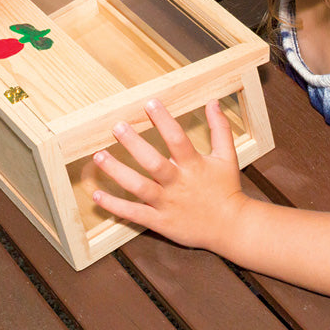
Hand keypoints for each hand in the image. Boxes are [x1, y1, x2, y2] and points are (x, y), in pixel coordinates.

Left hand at [92, 99, 246, 248]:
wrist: (232, 227)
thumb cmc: (227, 190)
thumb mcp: (227, 157)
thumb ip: (220, 129)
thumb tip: (213, 102)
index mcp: (194, 166)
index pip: (177, 139)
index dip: (164, 120)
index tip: (150, 104)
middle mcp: (178, 183)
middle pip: (153, 162)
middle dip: (134, 144)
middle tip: (117, 127)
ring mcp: (167, 203)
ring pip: (138, 187)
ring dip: (117, 172)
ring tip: (99, 156)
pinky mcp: (160, 221)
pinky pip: (134, 213)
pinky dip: (115, 206)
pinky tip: (98, 194)